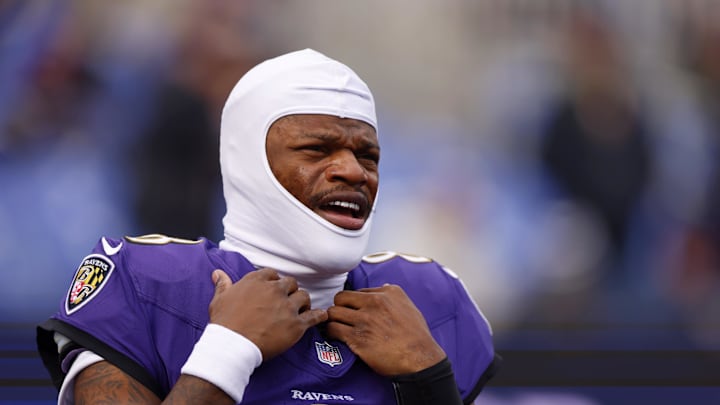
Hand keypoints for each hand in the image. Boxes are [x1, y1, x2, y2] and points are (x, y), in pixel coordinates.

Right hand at [208, 268, 327, 359]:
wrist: (232, 346)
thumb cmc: (224, 323)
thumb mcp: (220, 299)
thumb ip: (223, 284)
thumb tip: (218, 273)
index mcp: (257, 281)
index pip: (272, 274)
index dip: (274, 282)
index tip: (273, 289)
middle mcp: (275, 290)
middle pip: (291, 284)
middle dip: (289, 291)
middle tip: (287, 301)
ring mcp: (287, 307)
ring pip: (303, 297)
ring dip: (303, 302)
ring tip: (301, 309)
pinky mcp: (296, 325)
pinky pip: (314, 316)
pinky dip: (319, 315)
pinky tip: (321, 315)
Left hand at [326, 284, 445, 375]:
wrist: (420, 358)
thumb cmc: (416, 336)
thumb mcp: (409, 306)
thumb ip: (393, 296)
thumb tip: (383, 287)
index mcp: (387, 293)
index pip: (358, 292)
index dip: (354, 302)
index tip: (353, 311)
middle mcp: (374, 303)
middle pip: (341, 298)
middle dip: (339, 307)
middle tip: (342, 317)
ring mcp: (364, 320)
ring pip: (333, 312)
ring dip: (333, 320)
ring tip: (337, 326)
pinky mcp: (357, 338)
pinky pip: (333, 329)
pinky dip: (332, 332)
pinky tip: (337, 336)